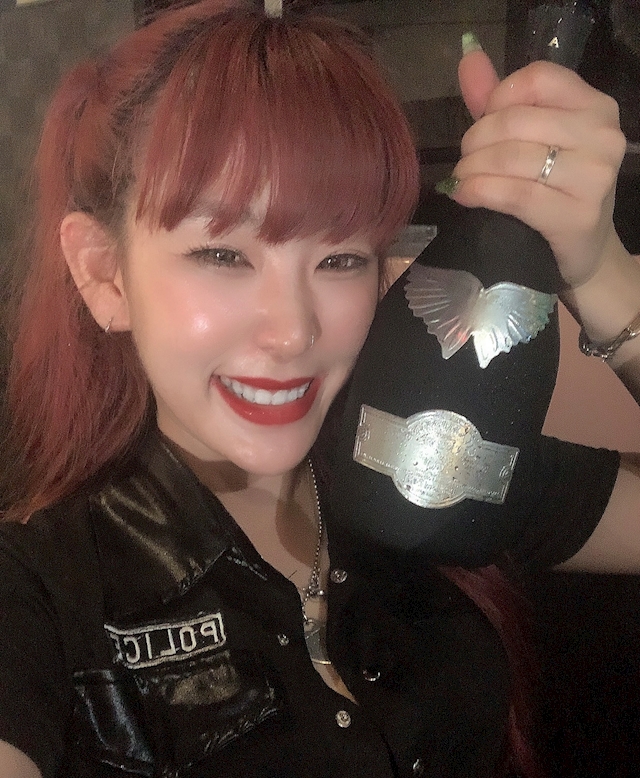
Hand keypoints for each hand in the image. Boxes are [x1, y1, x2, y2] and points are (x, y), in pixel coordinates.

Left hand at [451, 50, 626, 291]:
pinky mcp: (577, 215)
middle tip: (464, 161)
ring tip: (462, 179)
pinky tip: (463, 194)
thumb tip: (468, 57)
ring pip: (511, 157)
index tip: (483, 123)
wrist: (582, 251)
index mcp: (595, 107)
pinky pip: (514, 194)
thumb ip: (498, 100)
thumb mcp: (530, 140)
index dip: (497, 100)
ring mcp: (595, 177)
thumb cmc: (554, 193)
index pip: (537, 79)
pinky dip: (479, 191)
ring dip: (472, 169)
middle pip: (516, 120)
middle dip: (475, 141)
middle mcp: (603, 136)